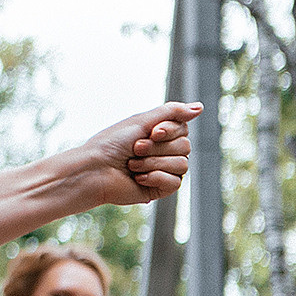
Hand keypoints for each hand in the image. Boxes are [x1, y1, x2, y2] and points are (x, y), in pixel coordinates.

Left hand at [75, 102, 200, 205]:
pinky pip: (175, 182)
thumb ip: (172, 112)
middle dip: (156, 148)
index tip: (152, 132)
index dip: (169, 131)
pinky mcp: (160, 188)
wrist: (94, 170)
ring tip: (132, 165)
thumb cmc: (112, 144)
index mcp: (160, 135)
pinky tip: (137, 178)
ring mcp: (165, 170)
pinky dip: (154, 178)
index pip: (184, 129)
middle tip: (134, 149)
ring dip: (152, 163)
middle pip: (185, 147)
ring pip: (182, 164)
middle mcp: (165, 151)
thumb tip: (200, 107)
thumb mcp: (141, 121)